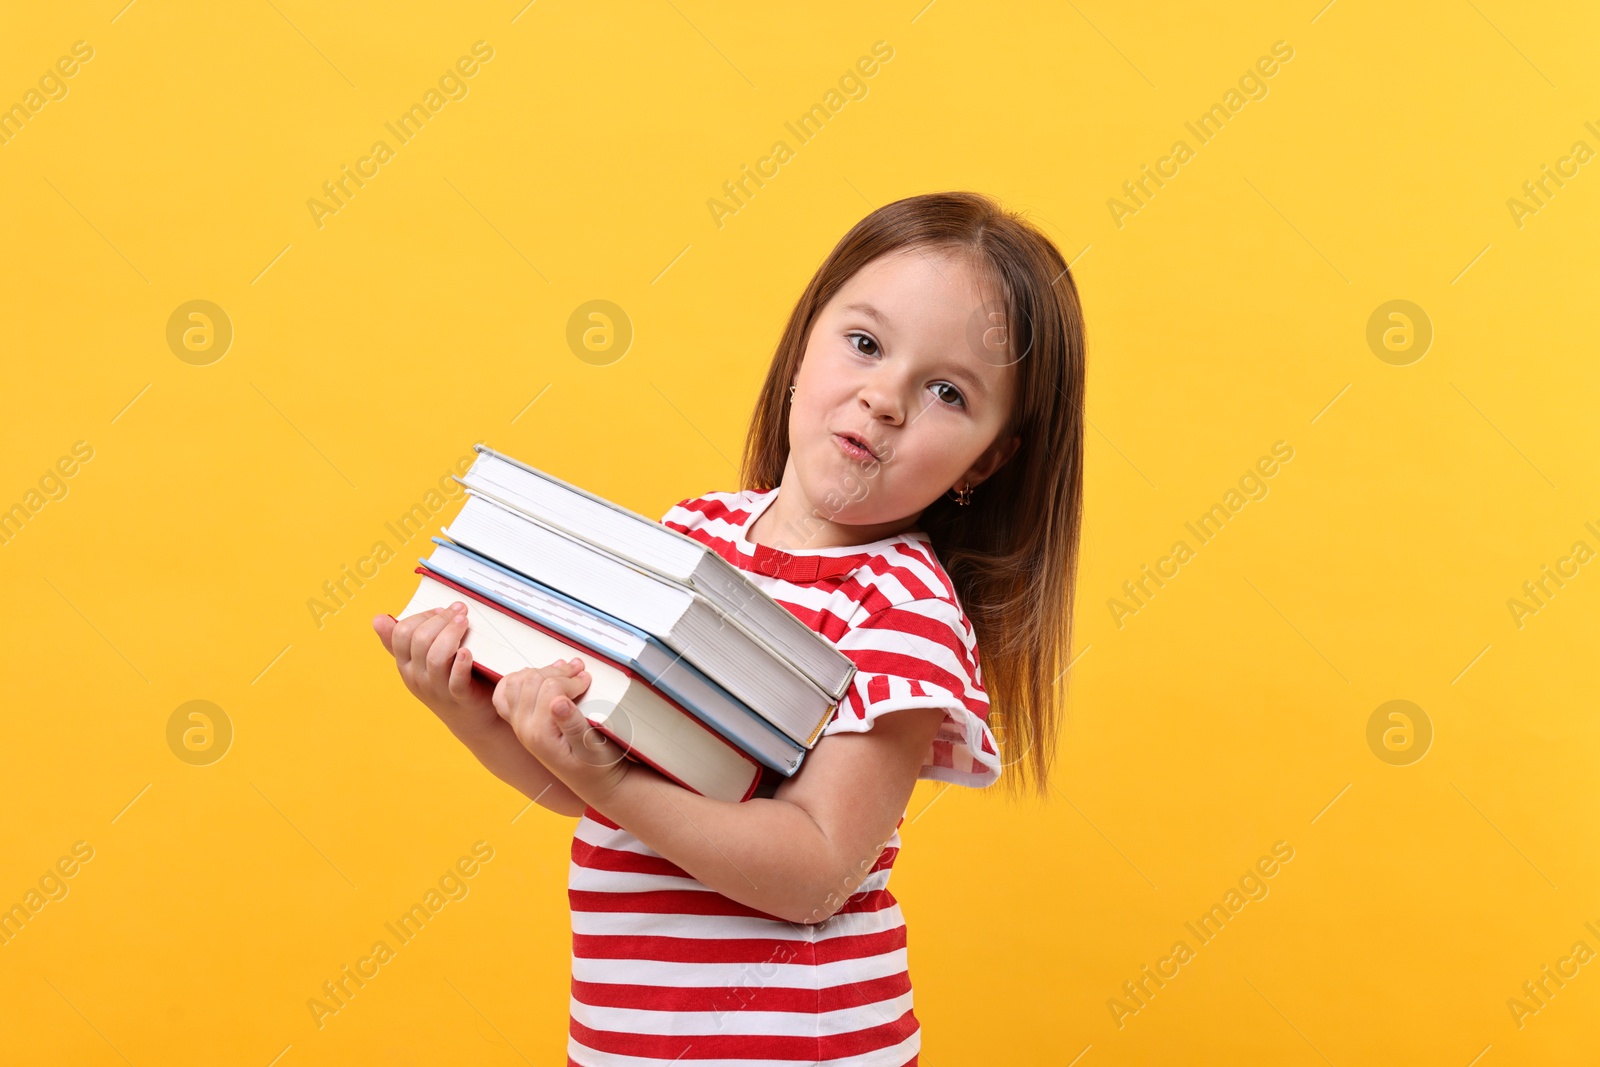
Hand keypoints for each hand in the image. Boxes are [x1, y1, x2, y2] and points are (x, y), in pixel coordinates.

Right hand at [372, 603, 498, 737]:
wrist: (470, 719)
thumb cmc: (446, 682)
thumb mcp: (420, 662)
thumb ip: (402, 641)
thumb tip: (378, 619)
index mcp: (405, 664)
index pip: (401, 633)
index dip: (422, 616)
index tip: (441, 609)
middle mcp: (417, 677)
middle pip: (419, 641)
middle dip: (440, 619)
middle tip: (459, 609)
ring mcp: (437, 689)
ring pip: (436, 657)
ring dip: (451, 633)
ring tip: (464, 621)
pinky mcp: (459, 697)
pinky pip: (456, 680)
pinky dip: (461, 664)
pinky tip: (467, 651)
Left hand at [491, 659, 633, 805]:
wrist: (593, 783)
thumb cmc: (597, 766)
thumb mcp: (593, 749)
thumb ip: (574, 725)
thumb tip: (559, 702)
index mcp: (540, 734)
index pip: (550, 687)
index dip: (571, 679)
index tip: (587, 680)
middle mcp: (524, 729)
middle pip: (533, 680)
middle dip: (559, 672)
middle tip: (580, 671)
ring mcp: (519, 725)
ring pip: (517, 681)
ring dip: (542, 670)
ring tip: (565, 670)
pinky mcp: (520, 722)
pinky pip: (505, 693)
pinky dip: (520, 678)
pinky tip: (539, 677)